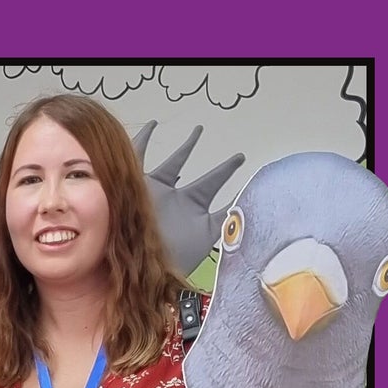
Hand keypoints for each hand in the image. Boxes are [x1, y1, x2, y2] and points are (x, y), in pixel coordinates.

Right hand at [134, 120, 245, 277]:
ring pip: (170, 162)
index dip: (227, 169)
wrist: (139, 262)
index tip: (240, 156)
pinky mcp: (136, 185)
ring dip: (180, 147)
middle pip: (189, 168)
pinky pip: (138, 158)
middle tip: (201, 131)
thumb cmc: (173, 254)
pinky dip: (142, 141)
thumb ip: (227, 220)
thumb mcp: (206, 236)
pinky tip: (151, 125)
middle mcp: (176, 196)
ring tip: (188, 130)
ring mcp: (156, 191)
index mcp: (193, 205)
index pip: (214, 182)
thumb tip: (251, 206)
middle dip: (197, 153)